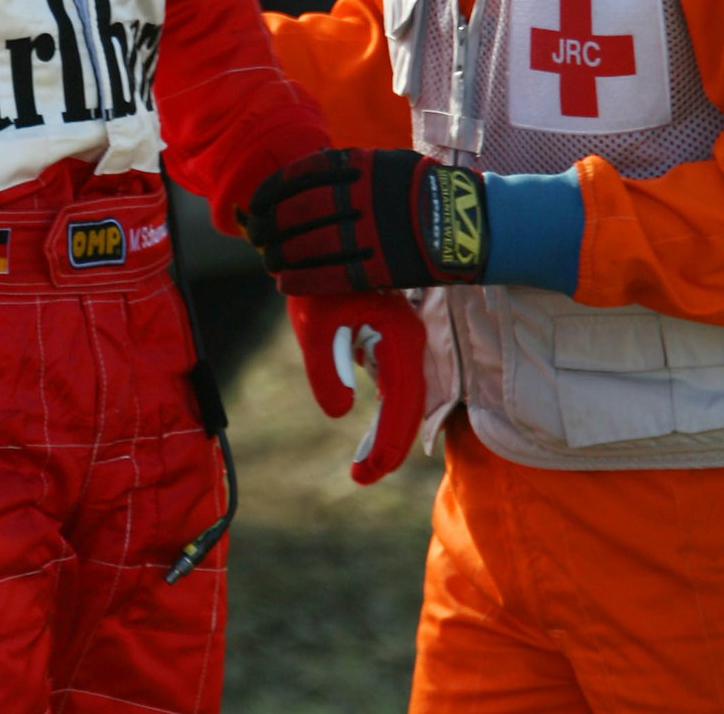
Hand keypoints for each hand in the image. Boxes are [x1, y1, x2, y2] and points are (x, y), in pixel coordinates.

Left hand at [242, 148, 488, 294]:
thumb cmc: (423, 190)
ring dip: (281, 255)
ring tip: (269, 261)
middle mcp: (362, 196)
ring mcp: (371, 232)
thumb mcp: (387, 163)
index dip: (270, 192)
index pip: (299, 176)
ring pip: (310, 245)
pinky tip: (285, 282)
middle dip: (269, 226)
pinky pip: (333, 274)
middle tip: (257, 237)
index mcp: (361, 166)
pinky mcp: (381, 266)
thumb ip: (350, 167)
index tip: (255, 204)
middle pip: (299, 212)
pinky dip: (303, 278)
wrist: (468, 221)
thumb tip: (307, 167)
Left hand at [286, 292, 427, 483]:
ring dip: (389, 433)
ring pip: (405, 398)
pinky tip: (372, 435)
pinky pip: (397, 385)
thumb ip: (327, 370)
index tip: (364, 475)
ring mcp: (405, 341)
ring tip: (364, 466)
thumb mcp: (314, 327)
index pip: (400, 405)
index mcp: (397, 338)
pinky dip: (386, 414)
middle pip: (409, 407)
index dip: (387, 445)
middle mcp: (410, 342)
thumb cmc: (317, 284)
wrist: (321, 246)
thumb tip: (341, 412)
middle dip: (389, 447)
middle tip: (361, 478)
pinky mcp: (393, 340)